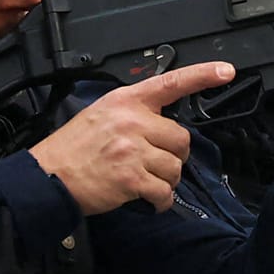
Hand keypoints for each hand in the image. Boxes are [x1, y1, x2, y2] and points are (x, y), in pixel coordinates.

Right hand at [29, 62, 232, 214]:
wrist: (47, 176)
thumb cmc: (73, 148)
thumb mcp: (101, 114)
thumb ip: (133, 113)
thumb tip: (162, 124)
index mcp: (125, 101)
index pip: (170, 82)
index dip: (202, 75)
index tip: (226, 71)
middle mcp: (131, 121)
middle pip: (181, 138)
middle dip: (173, 155)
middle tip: (154, 163)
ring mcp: (132, 149)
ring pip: (175, 167)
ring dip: (166, 180)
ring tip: (145, 181)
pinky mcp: (131, 177)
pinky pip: (164, 192)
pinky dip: (160, 201)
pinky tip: (149, 200)